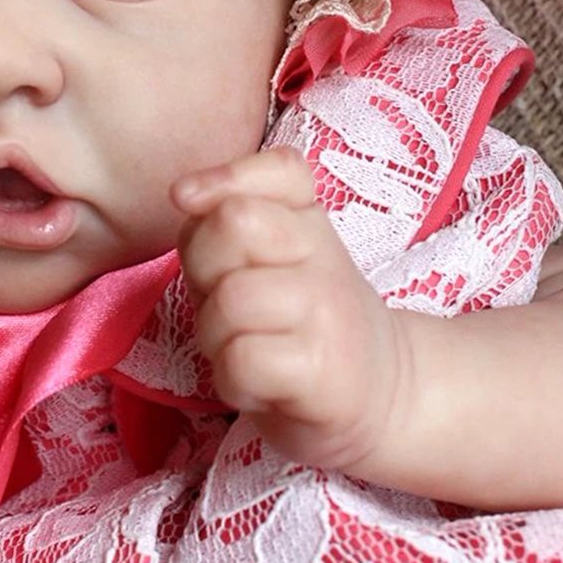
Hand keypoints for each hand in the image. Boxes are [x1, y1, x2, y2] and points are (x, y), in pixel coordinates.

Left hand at [172, 148, 407, 471]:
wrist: (379, 394)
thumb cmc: (293, 319)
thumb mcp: (259, 256)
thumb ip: (220, 216)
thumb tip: (184, 193)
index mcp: (307, 216)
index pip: (283, 168)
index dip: (225, 178)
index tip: (188, 200)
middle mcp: (324, 252)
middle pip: (233, 222)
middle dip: (204, 269)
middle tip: (228, 302)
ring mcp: (328, 308)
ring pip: (230, 299)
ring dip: (214, 334)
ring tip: (243, 346)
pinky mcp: (324, 369)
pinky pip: (241, 358)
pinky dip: (232, 380)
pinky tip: (258, 383)